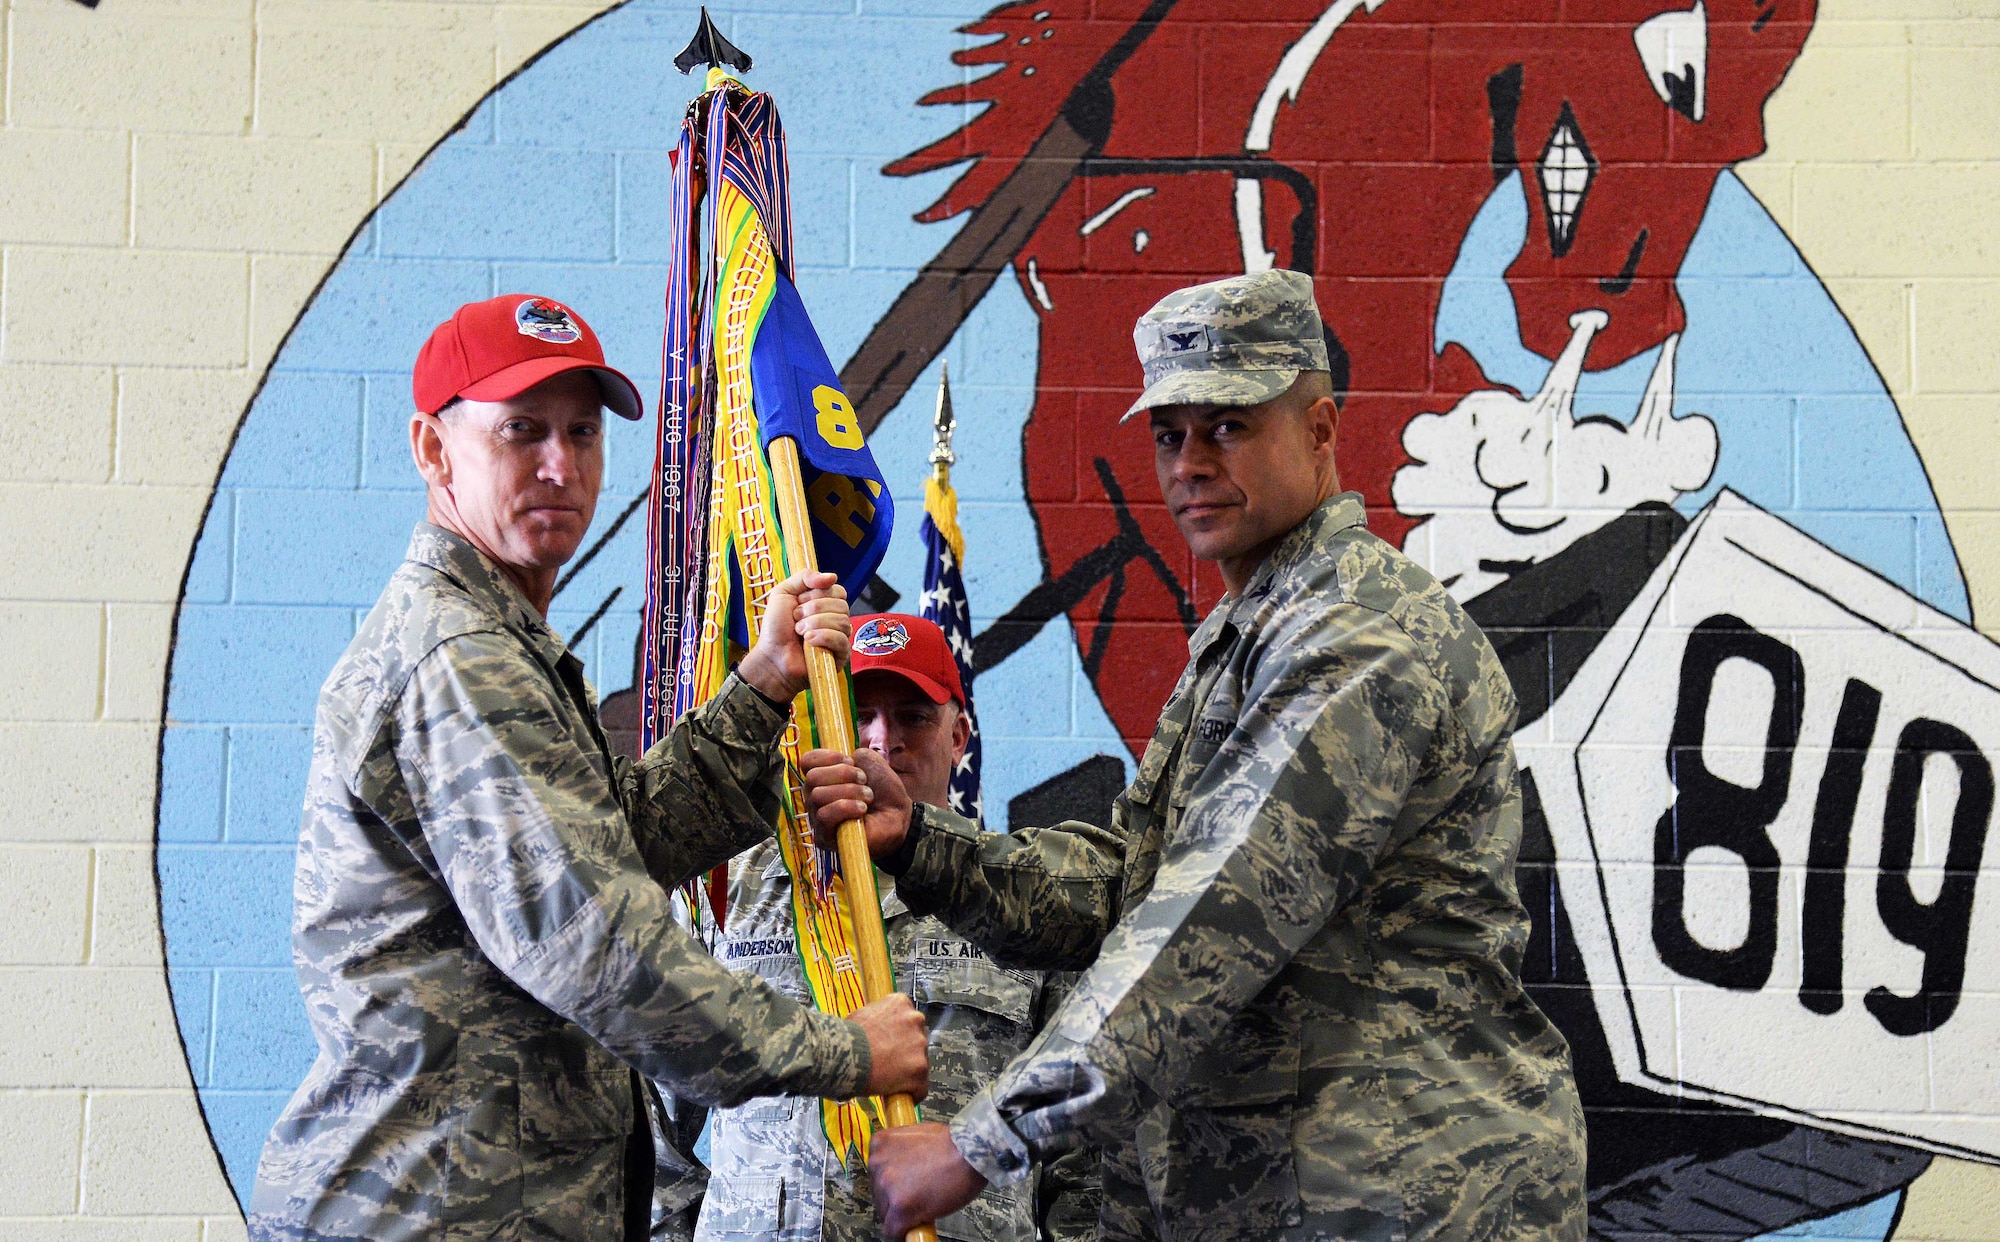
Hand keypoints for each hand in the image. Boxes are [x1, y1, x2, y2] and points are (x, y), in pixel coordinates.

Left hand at [738, 571, 848, 701]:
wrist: (771, 655)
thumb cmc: (776, 627)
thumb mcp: (784, 592)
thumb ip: (804, 577)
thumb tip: (833, 576)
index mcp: (826, 604)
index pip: (838, 590)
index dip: (818, 594)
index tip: (798, 602)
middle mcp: (836, 619)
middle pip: (841, 605)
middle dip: (813, 609)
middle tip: (796, 619)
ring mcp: (840, 637)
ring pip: (842, 621)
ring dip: (815, 624)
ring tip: (799, 632)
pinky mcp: (841, 655)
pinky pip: (841, 640)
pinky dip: (823, 637)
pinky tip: (808, 641)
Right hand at [800, 747, 912, 858]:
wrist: (898, 815)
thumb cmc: (882, 790)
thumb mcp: (870, 761)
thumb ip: (853, 754)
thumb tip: (843, 760)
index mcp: (823, 777)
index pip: (807, 761)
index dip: (828, 757)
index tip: (851, 761)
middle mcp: (815, 797)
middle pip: (812, 778)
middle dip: (843, 774)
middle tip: (864, 781)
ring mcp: (817, 818)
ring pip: (818, 796)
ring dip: (849, 792)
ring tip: (868, 797)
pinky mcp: (825, 837)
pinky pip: (824, 816)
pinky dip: (846, 808)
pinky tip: (862, 810)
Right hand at [850, 993, 928, 1100]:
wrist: (843, 1054)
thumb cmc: (845, 1037)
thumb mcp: (862, 1015)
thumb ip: (877, 1020)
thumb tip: (875, 1030)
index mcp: (900, 1003)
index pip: (908, 1018)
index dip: (899, 1034)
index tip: (891, 1044)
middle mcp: (914, 1019)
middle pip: (917, 1039)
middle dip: (906, 1051)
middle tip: (888, 1062)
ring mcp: (919, 1044)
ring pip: (920, 1062)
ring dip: (908, 1071)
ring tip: (888, 1079)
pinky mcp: (920, 1069)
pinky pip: (921, 1086)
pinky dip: (911, 1093)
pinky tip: (897, 1096)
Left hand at [870, 1122, 986, 1236]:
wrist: (971, 1151)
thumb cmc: (953, 1143)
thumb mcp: (916, 1137)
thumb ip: (901, 1152)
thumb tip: (900, 1169)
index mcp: (880, 1144)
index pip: (876, 1173)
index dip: (893, 1183)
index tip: (903, 1186)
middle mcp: (878, 1164)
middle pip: (879, 1194)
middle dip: (896, 1198)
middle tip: (919, 1194)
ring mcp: (887, 1187)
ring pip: (885, 1213)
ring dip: (902, 1213)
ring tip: (925, 1203)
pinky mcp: (900, 1208)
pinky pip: (893, 1231)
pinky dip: (904, 1232)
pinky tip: (917, 1224)